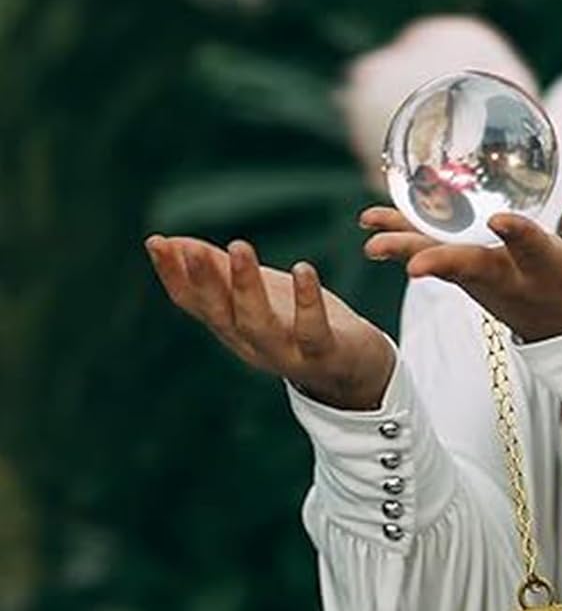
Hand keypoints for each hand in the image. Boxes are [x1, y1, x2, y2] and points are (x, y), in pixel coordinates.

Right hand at [145, 235, 395, 410]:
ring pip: (258, 324)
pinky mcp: (323, 353)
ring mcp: (286, 352)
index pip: (193, 303)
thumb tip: (171, 242)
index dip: (173, 275)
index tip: (155, 242)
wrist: (356, 369)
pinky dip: (307, 301)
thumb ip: (220, 270)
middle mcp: (252, 345)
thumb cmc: (300, 324)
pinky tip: (303, 269)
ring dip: (246, 287)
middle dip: (204, 282)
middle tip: (190, 249)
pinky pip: (311, 329)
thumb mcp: (259, 293)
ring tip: (240, 246)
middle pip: (221, 315)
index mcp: (232, 328)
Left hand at [358, 204, 561, 342]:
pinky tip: (371, 220)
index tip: (499, 222)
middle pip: (472, 268)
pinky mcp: (469, 273)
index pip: (532, 251)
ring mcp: (485, 280)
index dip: (517, 237)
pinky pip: (430, 252)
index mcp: (549, 269)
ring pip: (440, 259)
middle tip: (408, 261)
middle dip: (441, 261)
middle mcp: (510, 278)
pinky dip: (401, 238)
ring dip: (403, 245)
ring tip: (367, 229)